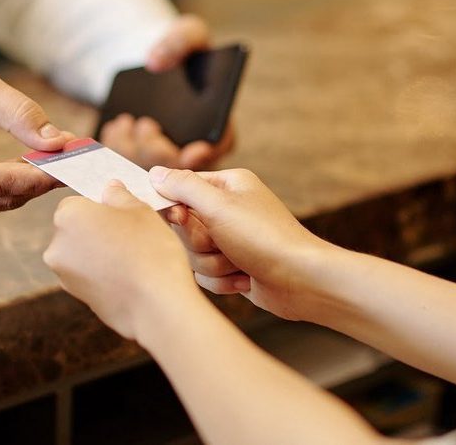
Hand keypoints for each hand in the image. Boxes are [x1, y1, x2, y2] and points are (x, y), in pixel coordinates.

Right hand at [0, 50, 72, 222]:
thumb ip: (19, 113)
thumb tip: (59, 143)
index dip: (40, 175)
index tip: (76, 159)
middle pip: (4, 197)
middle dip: (43, 176)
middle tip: (79, 152)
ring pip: (4, 203)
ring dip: (32, 180)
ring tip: (57, 152)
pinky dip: (18, 184)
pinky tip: (31, 162)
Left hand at [41, 182, 199, 339]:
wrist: (157, 305)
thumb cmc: (150, 251)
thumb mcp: (140, 210)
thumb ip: (119, 195)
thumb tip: (110, 189)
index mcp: (68, 216)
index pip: (78, 202)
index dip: (101, 207)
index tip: (123, 215)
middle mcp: (57, 245)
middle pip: (77, 229)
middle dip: (98, 230)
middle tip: (131, 235)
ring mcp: (65, 275)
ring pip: (82, 253)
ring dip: (101, 252)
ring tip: (134, 258)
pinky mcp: (78, 297)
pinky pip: (89, 276)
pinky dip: (104, 274)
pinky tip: (129, 277)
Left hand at [99, 15, 234, 169]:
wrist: (152, 60)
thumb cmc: (178, 48)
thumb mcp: (187, 32)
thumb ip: (180, 40)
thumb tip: (155, 61)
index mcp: (216, 118)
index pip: (220, 145)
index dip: (211, 153)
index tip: (195, 150)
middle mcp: (193, 143)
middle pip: (177, 165)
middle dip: (157, 150)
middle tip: (144, 124)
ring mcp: (165, 152)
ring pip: (146, 167)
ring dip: (132, 149)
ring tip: (123, 123)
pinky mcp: (140, 153)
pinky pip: (126, 161)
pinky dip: (117, 148)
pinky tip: (114, 128)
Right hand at [150, 167, 327, 320]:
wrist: (301, 281)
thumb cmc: (264, 238)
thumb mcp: (218, 206)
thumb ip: (183, 187)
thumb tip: (154, 173)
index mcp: (228, 185)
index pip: (181, 189)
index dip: (176, 209)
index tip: (179, 219)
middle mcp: (229, 210)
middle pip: (184, 227)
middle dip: (200, 243)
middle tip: (220, 242)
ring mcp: (232, 240)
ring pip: (193, 254)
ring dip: (213, 264)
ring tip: (238, 263)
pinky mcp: (234, 267)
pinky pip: (206, 275)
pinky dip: (223, 280)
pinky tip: (245, 279)